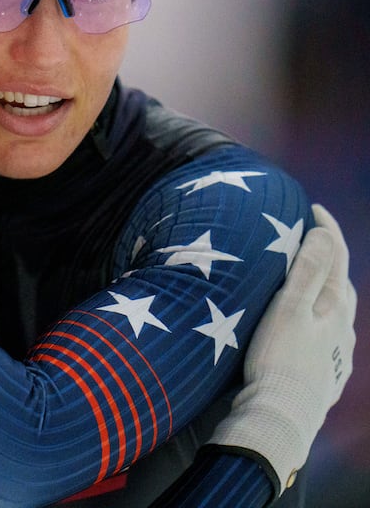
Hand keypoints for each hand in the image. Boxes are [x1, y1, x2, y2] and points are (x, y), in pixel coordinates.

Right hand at [208, 203, 356, 493]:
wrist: (282, 417)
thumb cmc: (279, 360)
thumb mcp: (288, 310)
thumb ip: (307, 271)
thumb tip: (323, 233)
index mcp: (335, 307)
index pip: (336, 257)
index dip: (327, 230)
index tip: (313, 208)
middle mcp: (344, 328)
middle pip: (340, 283)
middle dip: (328, 259)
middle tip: (308, 242)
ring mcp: (339, 353)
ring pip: (337, 313)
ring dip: (324, 292)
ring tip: (304, 284)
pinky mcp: (329, 374)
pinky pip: (330, 339)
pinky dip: (320, 323)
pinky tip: (309, 331)